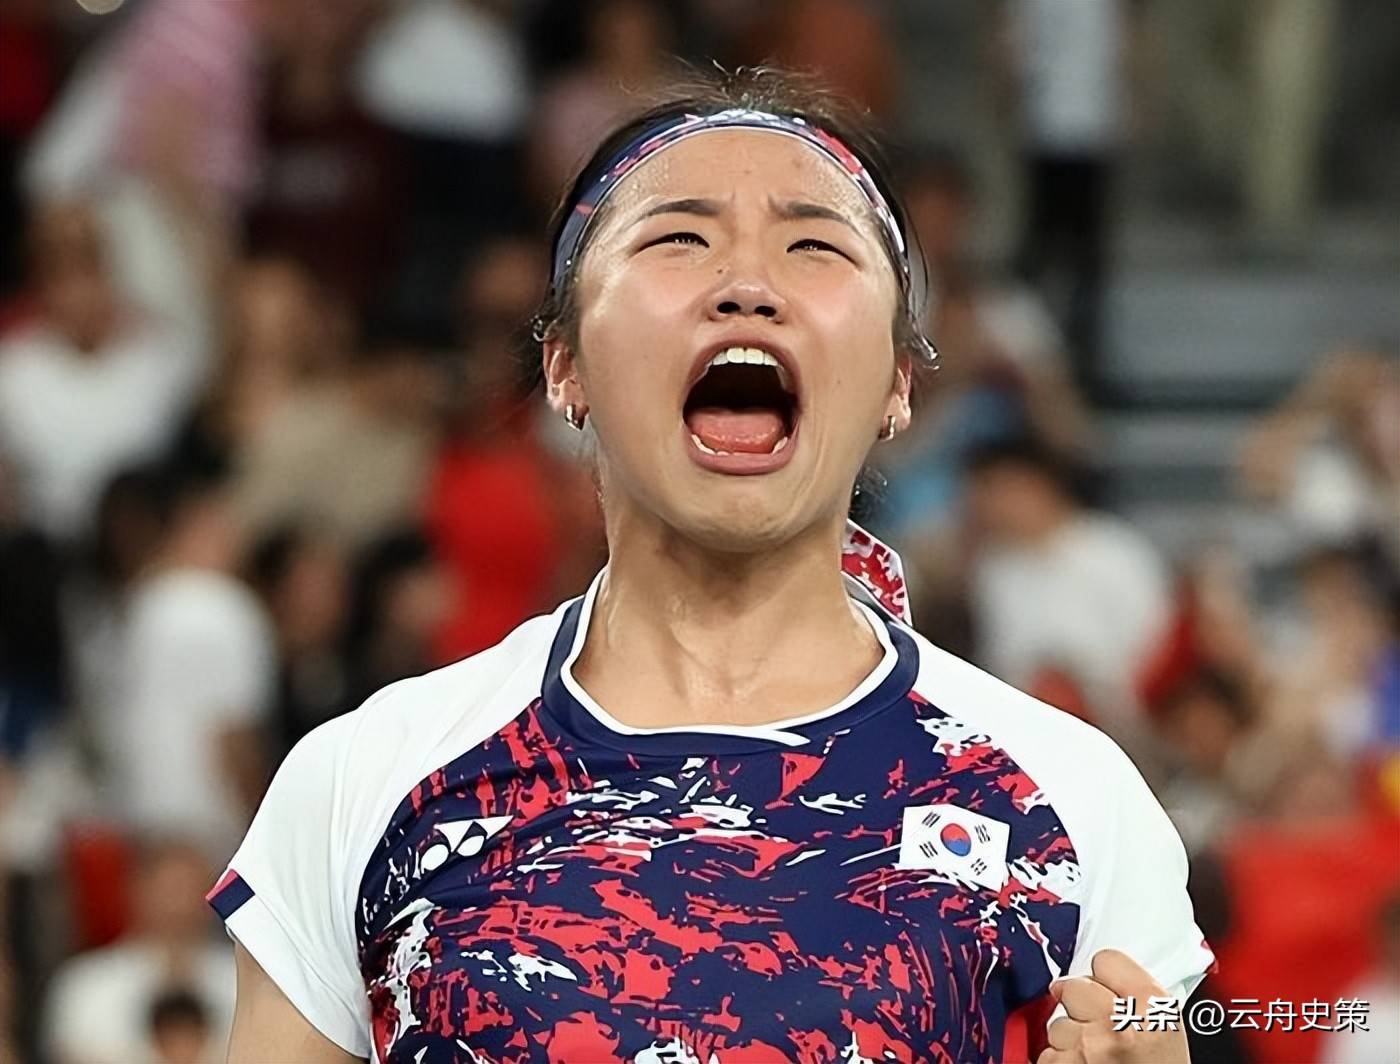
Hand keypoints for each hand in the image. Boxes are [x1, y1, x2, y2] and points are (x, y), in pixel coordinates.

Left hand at [1036, 948, 1189, 1063]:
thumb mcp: (1167, 1034)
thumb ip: (1139, 998)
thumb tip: (1098, 974)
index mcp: (1154, 1010)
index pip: (1107, 959)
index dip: (1106, 977)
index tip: (1109, 989)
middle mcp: (1120, 1024)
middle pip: (1075, 986)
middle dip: (1081, 1005)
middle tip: (1100, 1028)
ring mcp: (1088, 1048)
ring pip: (1057, 1022)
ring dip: (1070, 1040)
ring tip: (1097, 1060)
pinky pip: (1048, 1053)